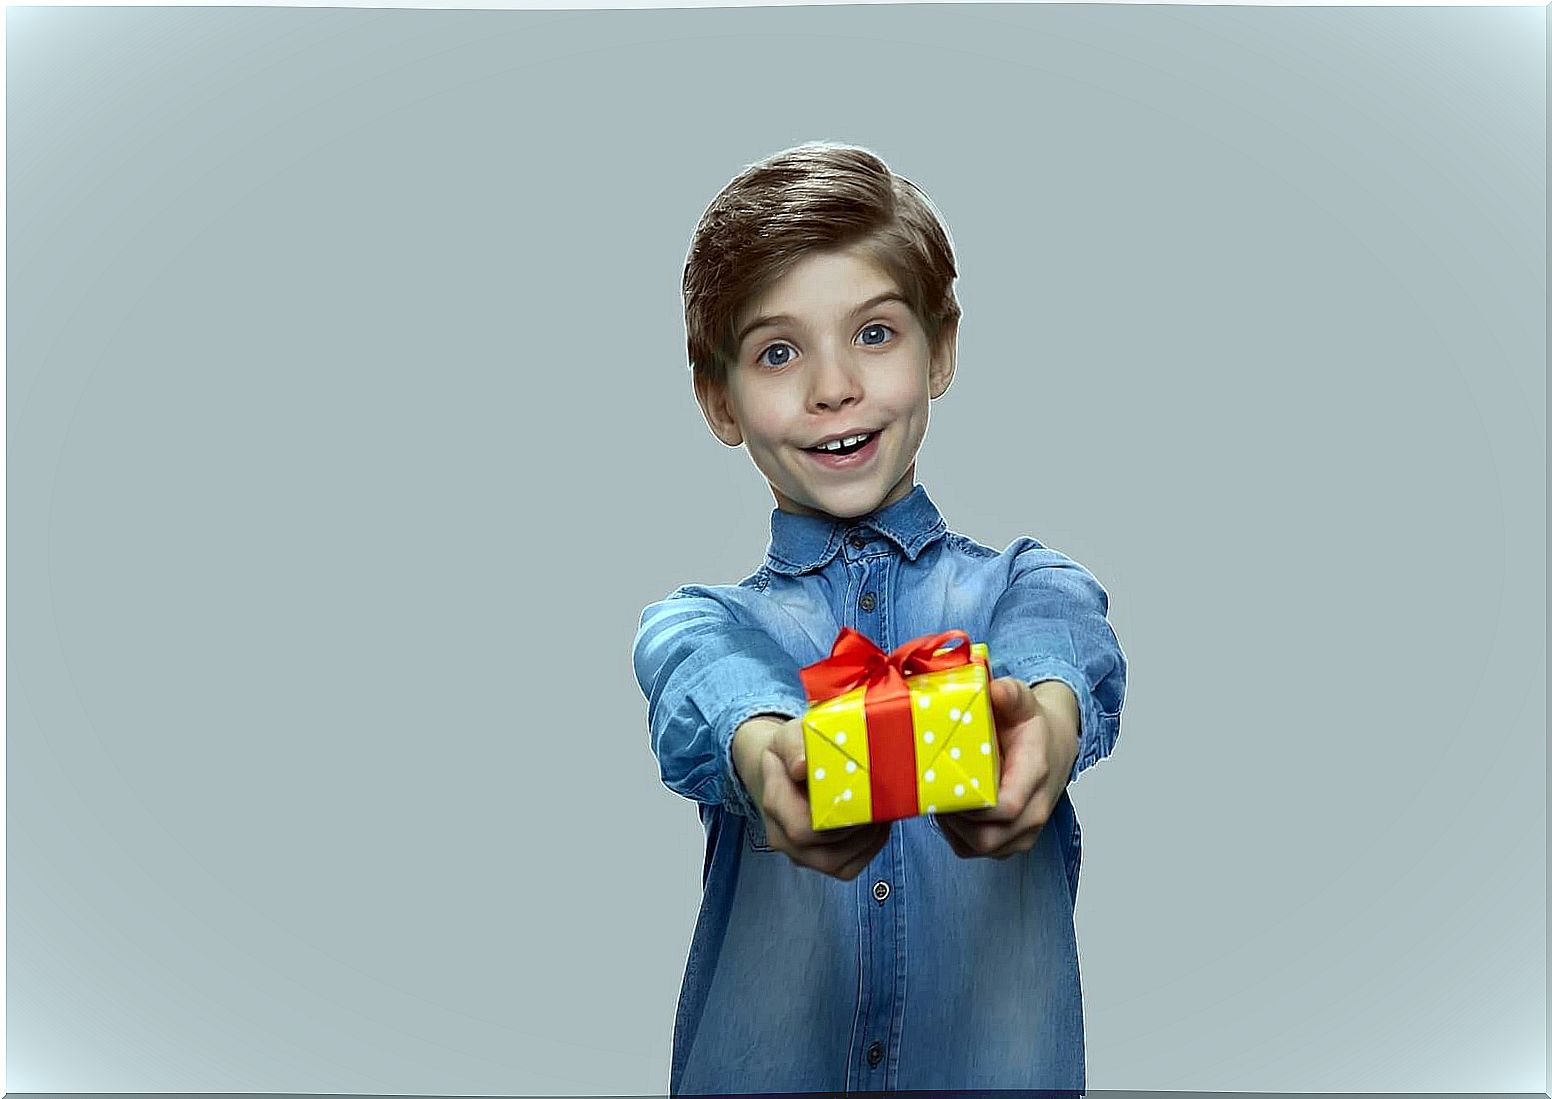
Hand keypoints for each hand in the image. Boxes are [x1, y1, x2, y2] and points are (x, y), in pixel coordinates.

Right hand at [733, 715, 890, 879]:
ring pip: (837, 864)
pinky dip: (868, 849)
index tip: (858, 794)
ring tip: (881, 813)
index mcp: (773, 803)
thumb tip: (801, 766)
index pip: (802, 826)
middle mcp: (782, 836)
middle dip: (858, 828)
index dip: (836, 816)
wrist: (783, 771)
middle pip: (823, 849)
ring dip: (867, 840)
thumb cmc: (791, 752)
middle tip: (879, 804)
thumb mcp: (789, 735)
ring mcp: (799, 854)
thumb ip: (794, 745)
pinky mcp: (818, 861)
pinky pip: (846, 868)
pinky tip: (877, 826)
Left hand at [936, 678, 1079, 860]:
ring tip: (941, 800)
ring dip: (954, 829)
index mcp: (1035, 776)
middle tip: (935, 794)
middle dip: (955, 821)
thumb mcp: (1023, 702)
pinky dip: (959, 836)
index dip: (972, 806)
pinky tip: (951, 812)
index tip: (948, 785)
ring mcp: (1025, 832)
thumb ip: (1010, 694)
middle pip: (988, 838)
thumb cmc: (1030, 725)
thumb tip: (994, 689)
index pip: (1006, 807)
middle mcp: (1035, 811)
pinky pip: (978, 850)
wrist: (1053, 745)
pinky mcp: (1013, 841)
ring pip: (980, 848)